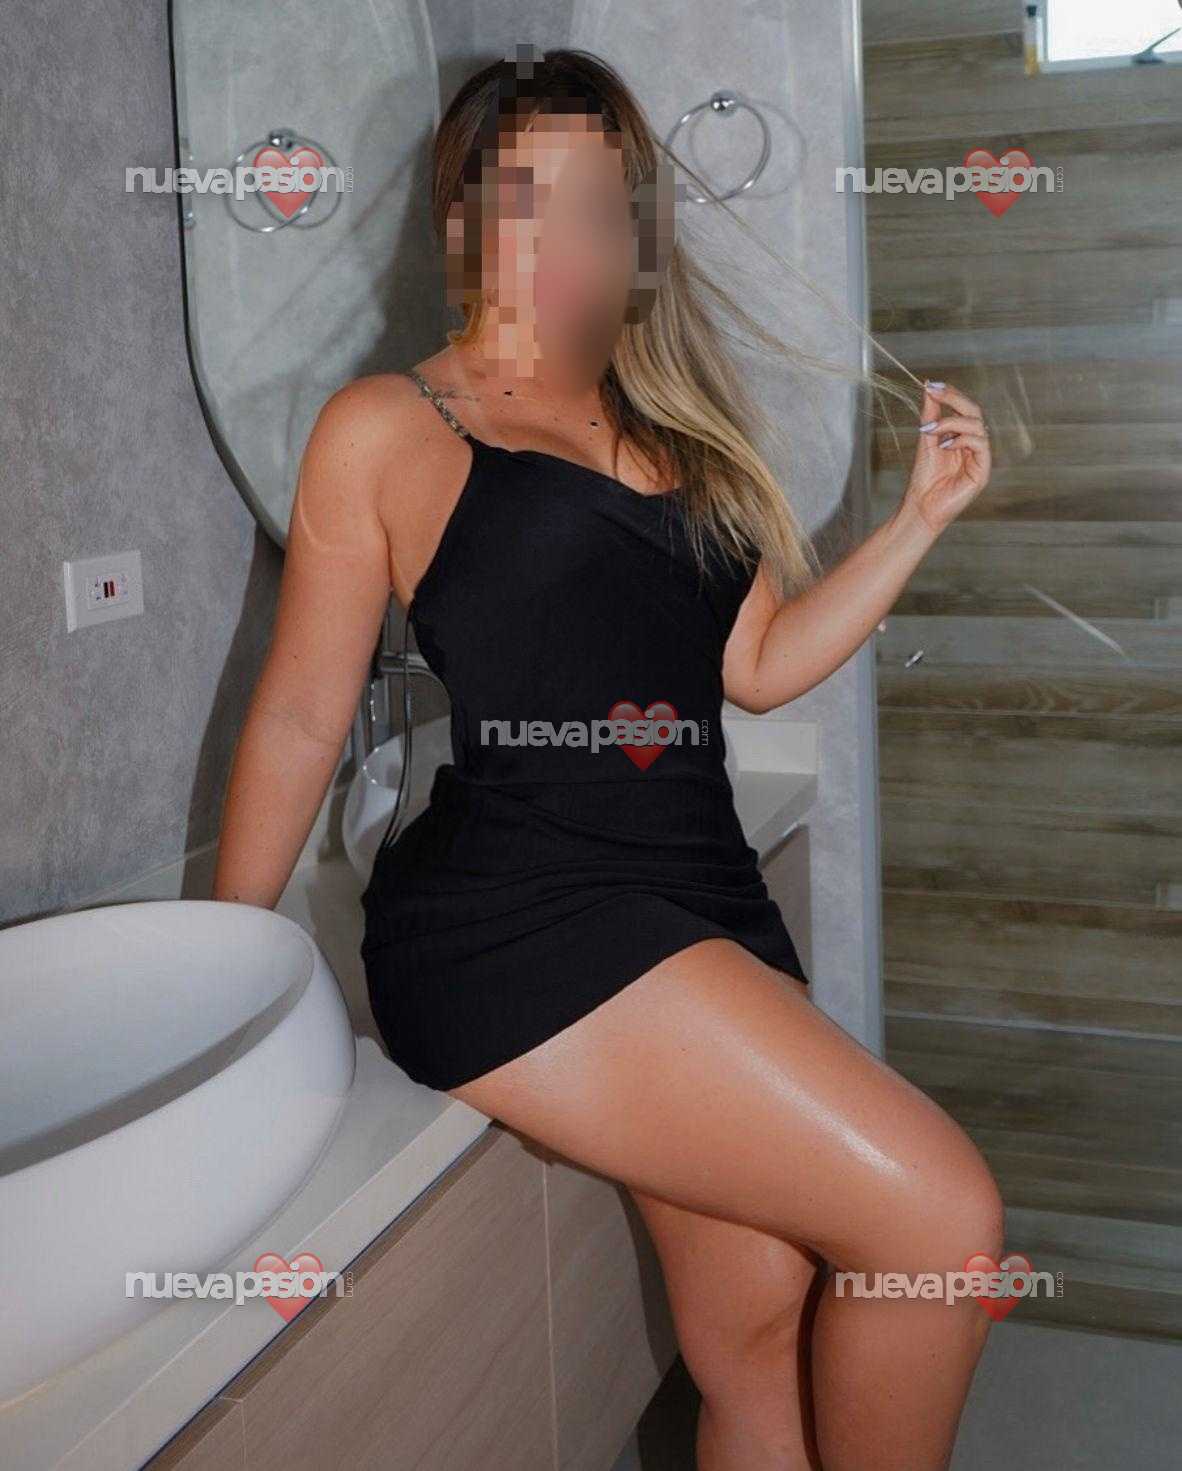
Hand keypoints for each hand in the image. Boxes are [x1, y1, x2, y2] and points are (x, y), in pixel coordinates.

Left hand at [902, 380, 990, 534]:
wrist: (921, 506)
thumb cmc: (924, 477)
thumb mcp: (926, 439)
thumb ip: (931, 414)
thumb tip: (929, 387)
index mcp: (963, 435)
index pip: (964, 408)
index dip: (951, 394)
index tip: (932, 385)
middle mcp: (974, 444)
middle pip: (974, 411)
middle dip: (954, 399)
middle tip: (935, 391)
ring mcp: (980, 457)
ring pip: (977, 426)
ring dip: (952, 422)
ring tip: (931, 430)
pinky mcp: (983, 470)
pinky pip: (980, 444)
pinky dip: (961, 440)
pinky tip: (944, 445)